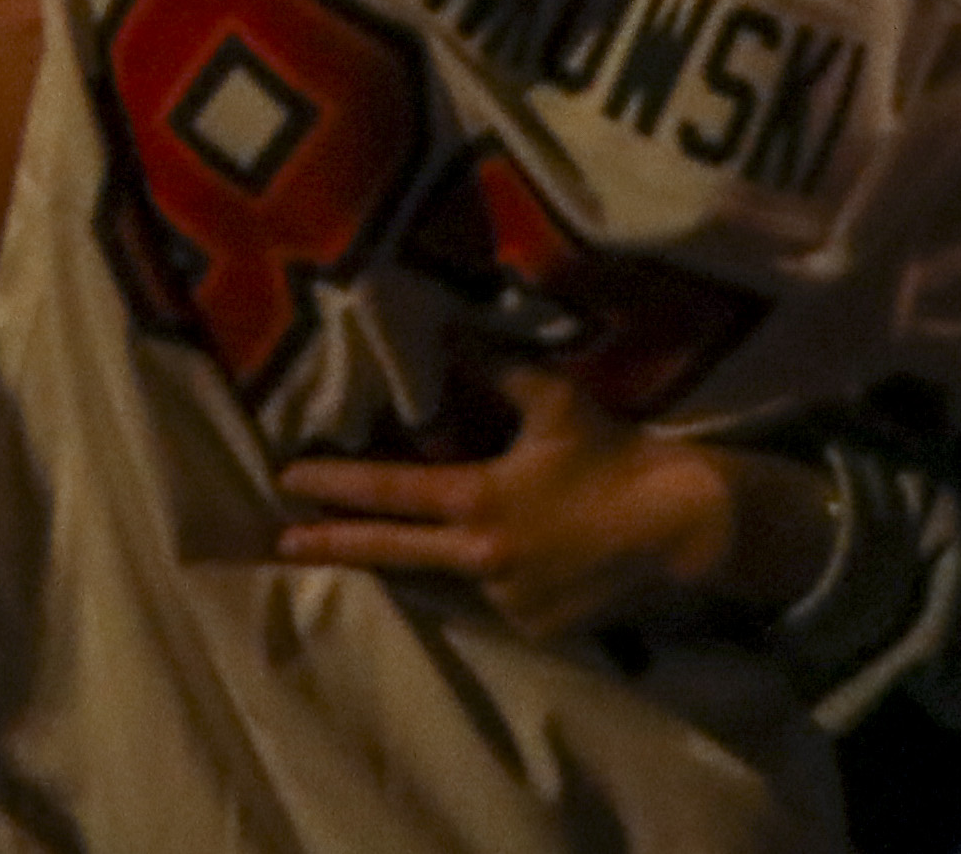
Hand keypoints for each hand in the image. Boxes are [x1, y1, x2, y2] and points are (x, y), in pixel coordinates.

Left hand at [276, 367, 738, 642]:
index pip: (390, 492)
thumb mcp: (553, 401)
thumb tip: (449, 331)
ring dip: (421, 563)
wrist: (679, 527)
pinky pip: (496, 602)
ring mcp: (506, 601)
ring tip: (395, 546)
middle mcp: (480, 558)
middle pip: (391, 552)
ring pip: (448, 579)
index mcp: (479, 498)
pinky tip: (512, 559)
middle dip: (333, 545)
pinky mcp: (535, 630)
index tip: (287, 480)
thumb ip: (494, 367)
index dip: (336, 485)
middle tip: (281, 542)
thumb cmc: (613, 453)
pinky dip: (491, 580)